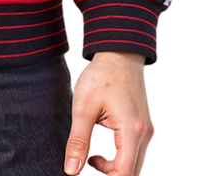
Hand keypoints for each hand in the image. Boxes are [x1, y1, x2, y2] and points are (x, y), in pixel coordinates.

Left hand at [64, 52, 151, 175]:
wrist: (118, 53)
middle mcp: (144, 134)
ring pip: (134, 165)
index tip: (87, 166)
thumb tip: (71, 171)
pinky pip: (135, 153)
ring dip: (115, 168)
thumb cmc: (100, 76)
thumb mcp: (83, 107)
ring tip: (92, 156)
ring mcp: (146, 131)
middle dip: (110, 175)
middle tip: (87, 162)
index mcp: (132, 131)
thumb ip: (78, 141)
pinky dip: (120, 159)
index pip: (124, 173)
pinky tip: (101, 151)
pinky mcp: (143, 127)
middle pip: (132, 173)